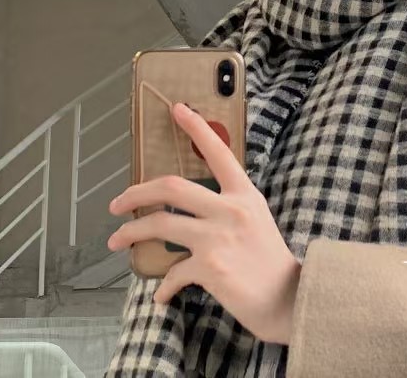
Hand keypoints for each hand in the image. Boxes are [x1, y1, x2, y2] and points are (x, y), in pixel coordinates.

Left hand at [107, 101, 301, 345]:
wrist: (288, 298)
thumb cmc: (270, 260)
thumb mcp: (256, 219)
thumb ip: (228, 206)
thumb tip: (191, 206)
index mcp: (244, 193)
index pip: (218, 152)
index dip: (196, 128)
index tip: (177, 109)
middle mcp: (231, 209)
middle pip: (171, 186)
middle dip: (136, 192)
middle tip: (117, 203)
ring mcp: (219, 237)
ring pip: (160, 224)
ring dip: (131, 232)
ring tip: (117, 240)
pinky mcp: (209, 267)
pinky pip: (172, 272)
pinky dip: (163, 285)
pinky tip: (162, 294)